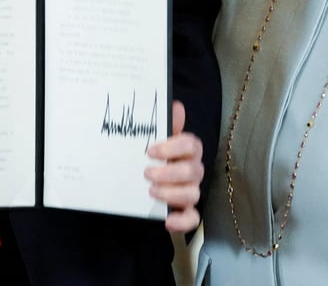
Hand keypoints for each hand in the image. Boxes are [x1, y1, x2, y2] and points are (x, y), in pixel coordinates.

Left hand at [145, 100, 203, 232]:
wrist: (134, 184)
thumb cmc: (147, 156)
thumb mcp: (150, 139)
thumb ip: (163, 124)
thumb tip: (176, 106)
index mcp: (185, 151)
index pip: (192, 145)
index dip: (174, 147)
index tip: (151, 151)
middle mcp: (191, 170)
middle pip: (194, 170)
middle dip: (170, 172)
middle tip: (147, 173)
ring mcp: (189, 191)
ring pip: (193, 193)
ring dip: (173, 193)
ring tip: (151, 192)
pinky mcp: (185, 212)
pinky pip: (193, 219)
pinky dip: (182, 222)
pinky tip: (167, 221)